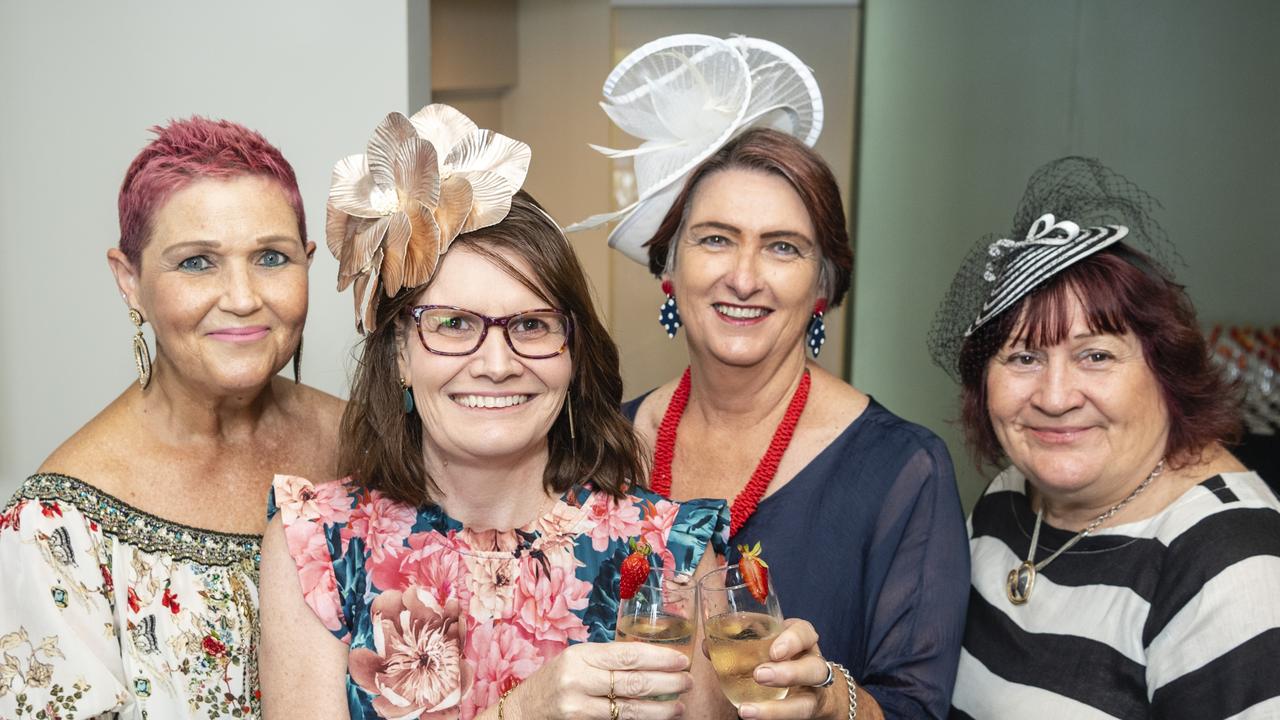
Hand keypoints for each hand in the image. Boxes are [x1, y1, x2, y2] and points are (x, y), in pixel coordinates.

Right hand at [506, 641, 692, 718]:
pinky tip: (657, 718)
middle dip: (667, 682)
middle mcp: (579, 679)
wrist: (521, 713)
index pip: (628, 654)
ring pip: (630, 708)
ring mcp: (578, 706)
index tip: (680, 659)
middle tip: (688, 681)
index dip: (659, 657)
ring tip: (679, 705)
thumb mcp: (575, 661)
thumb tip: (650, 659)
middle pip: (634, 681)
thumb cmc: (553, 682)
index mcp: (581, 655)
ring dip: (660, 708)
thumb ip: (606, 660)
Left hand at [736, 619, 839, 719]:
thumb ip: (742, 644)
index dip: (792, 641)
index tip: (774, 651)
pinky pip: (795, 719)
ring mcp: (812, 694)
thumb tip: (707, 646)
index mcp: (802, 642)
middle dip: (789, 673)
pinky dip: (773, 719)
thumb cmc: (781, 657)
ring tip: (746, 711)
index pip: (805, 634)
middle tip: (760, 675)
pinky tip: (753, 719)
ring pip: (806, 704)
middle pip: (815, 669)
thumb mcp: (768, 643)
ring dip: (777, 710)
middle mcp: (813, 667)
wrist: (807, 687)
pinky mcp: (805, 712)